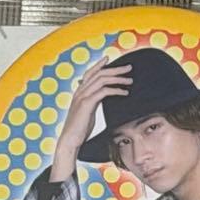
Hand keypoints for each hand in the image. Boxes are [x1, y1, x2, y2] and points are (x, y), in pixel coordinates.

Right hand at [49, 59, 132, 180]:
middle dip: (115, 69)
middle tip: (129, 68)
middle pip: (98, 73)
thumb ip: (93, 102)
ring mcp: (82, 97)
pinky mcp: (86, 104)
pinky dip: (115, 90)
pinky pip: (103, 91)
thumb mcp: (88, 112)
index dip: (99, 64)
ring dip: (118, 78)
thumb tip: (101, 98)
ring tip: (129, 81)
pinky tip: (124, 92)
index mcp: (79, 92)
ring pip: (102, 80)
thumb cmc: (79, 130)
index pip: (90, 73)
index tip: (109, 59)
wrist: (70, 140)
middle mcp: (80, 91)